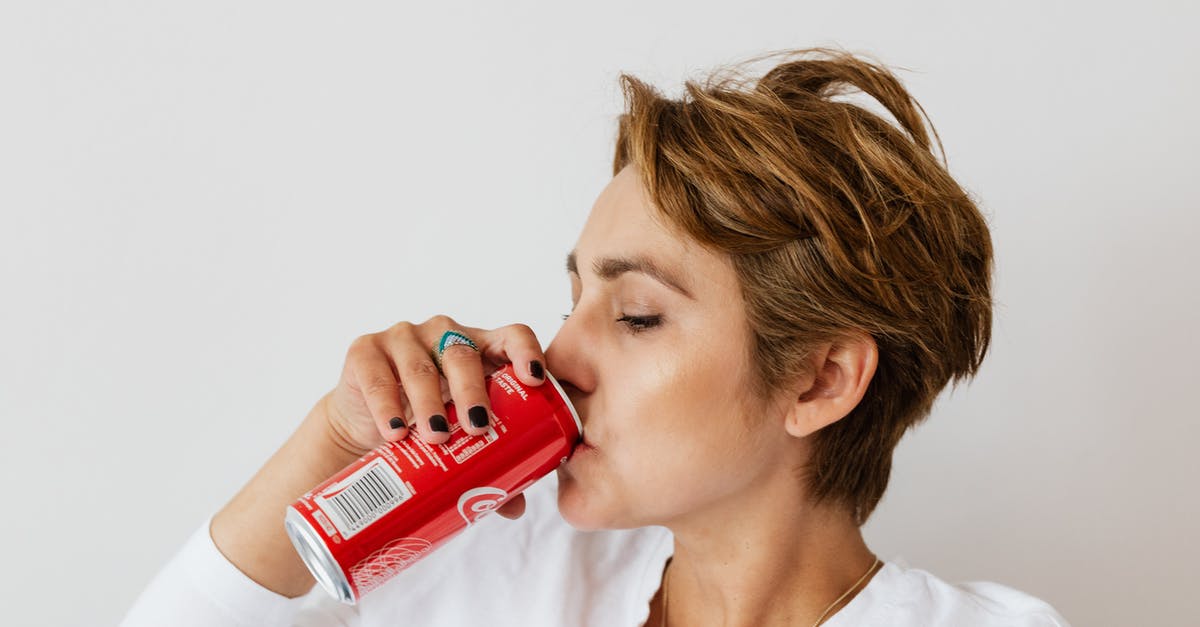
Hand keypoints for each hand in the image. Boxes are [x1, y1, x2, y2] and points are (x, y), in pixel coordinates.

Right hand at [323, 315, 547, 519]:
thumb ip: (489, 462)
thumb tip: (515, 507)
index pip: (511, 335)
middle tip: (477, 427)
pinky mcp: (365, 351)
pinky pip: (377, 377)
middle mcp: (443, 334)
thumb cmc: (425, 422)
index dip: (525, 351)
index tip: (534, 379)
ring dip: (429, 403)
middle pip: (463, 353)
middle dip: (472, 391)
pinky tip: (394, 432)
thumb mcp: (458, 435)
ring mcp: (402, 338)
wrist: (364, 423)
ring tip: (436, 437)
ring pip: (420, 367)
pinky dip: (386, 407)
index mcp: (479, 348)